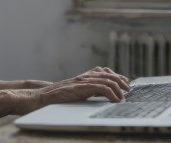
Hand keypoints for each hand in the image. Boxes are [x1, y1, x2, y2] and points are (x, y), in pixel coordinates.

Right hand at [14, 67, 129, 113]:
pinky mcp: (81, 88)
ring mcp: (83, 81)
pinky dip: (111, 93)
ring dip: (118, 88)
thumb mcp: (75, 91)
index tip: (125, 83)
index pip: (104, 71)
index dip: (116, 76)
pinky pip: (101, 88)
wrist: (42, 96)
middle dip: (121, 81)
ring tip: (124, 96)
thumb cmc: (57, 97)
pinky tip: (115, 100)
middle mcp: (84, 76)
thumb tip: (101, 94)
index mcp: (83, 76)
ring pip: (107, 80)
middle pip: (108, 75)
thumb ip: (86, 90)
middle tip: (128, 90)